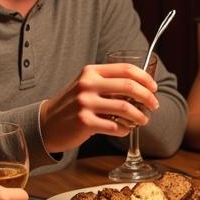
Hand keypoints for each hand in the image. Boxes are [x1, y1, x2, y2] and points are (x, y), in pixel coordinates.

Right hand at [40, 63, 159, 152]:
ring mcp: (85, 103)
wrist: (45, 124)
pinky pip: (115, 126)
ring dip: (139, 116)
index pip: (126, 69)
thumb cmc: (72, 105)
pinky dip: (124, 129)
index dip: (145, 78)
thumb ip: (108, 83)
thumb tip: (141, 88)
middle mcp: (88, 84)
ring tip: (143, 121)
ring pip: (125, 108)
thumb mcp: (86, 86)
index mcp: (91, 72)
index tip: (154, 88)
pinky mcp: (84, 122)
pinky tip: (125, 130)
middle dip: (147, 97)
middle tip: (154, 106)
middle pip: (129, 87)